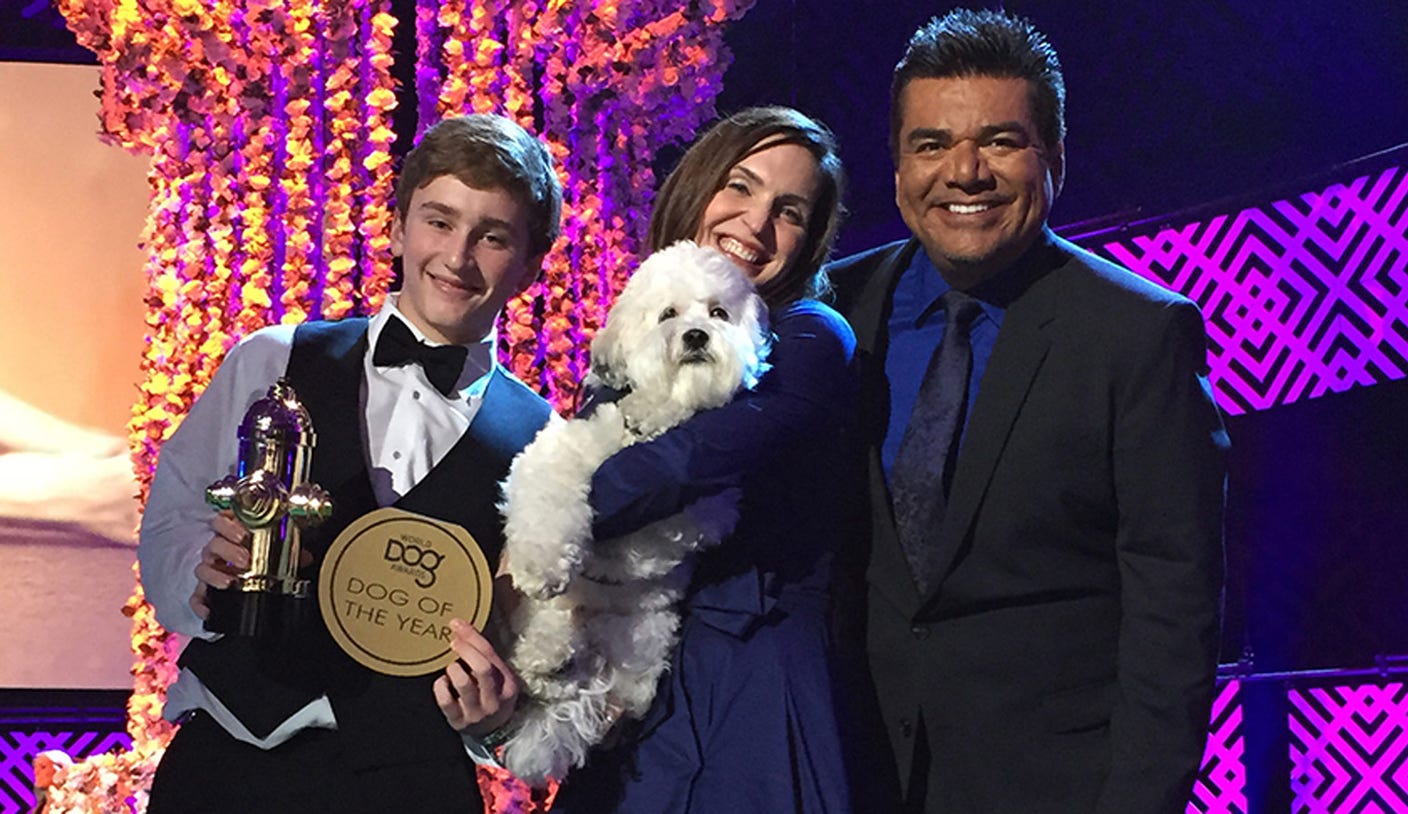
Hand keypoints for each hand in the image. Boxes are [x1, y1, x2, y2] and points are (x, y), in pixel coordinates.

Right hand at [190, 510, 310, 619]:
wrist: (246, 585)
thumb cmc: (257, 560)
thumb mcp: (275, 552)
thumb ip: (289, 551)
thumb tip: (306, 557)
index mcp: (231, 536)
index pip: (221, 522)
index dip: (228, 525)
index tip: (242, 534)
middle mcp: (217, 552)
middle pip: (213, 545)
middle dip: (228, 550)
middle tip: (245, 560)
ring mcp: (209, 572)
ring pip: (202, 569)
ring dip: (215, 575)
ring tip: (231, 582)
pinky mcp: (203, 592)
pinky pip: (195, 598)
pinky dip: (200, 604)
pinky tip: (210, 609)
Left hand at [433, 618, 519, 737]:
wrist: (494, 733)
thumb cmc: (493, 696)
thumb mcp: (499, 677)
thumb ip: (485, 657)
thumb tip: (461, 628)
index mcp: (508, 684)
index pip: (491, 655)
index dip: (472, 637)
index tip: (457, 625)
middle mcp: (494, 699)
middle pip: (482, 667)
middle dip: (465, 650)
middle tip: (453, 642)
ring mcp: (476, 712)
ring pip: (463, 683)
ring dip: (453, 669)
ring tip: (452, 667)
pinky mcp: (458, 721)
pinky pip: (445, 700)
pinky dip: (440, 686)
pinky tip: (443, 682)